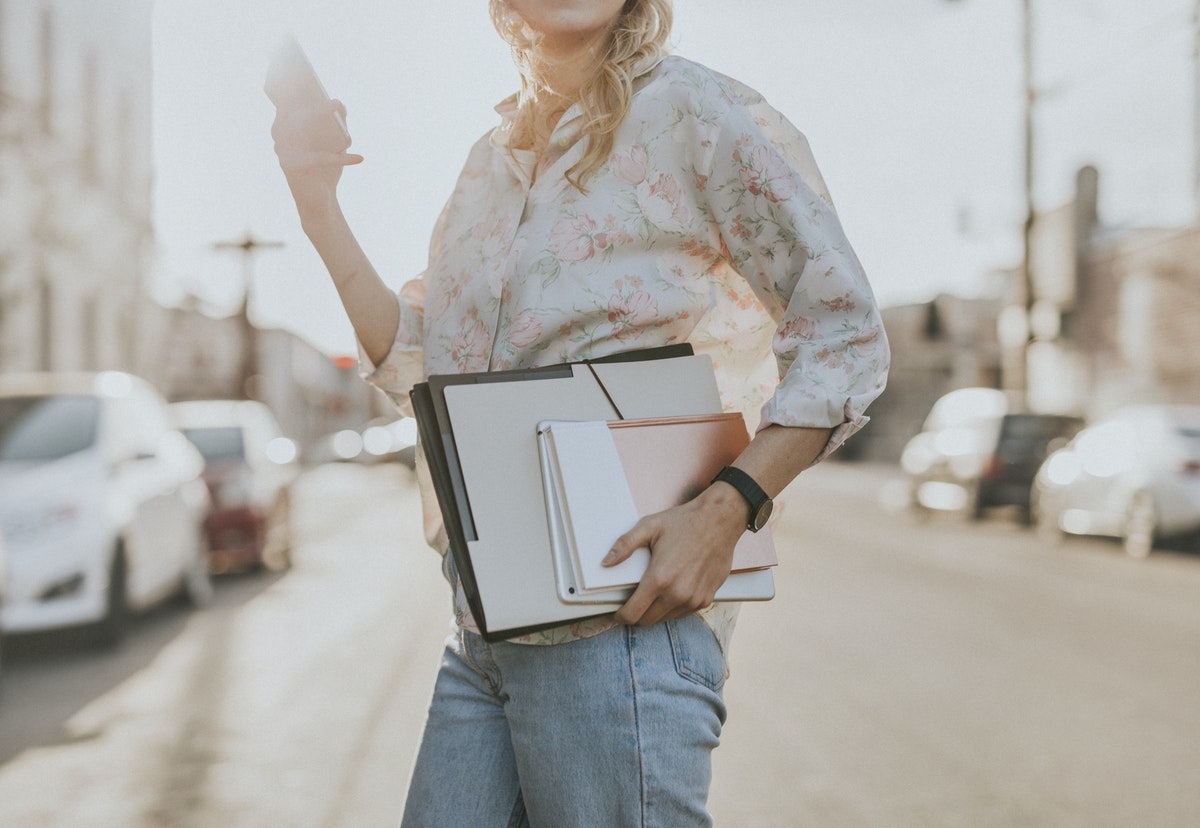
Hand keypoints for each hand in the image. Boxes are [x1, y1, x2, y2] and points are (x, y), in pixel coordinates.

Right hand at [270, 99, 362, 225]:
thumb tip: (339, 103)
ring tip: (345, 125)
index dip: (289, 87)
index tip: (300, 74)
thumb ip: (334, 122)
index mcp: (286, 126)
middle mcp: (280, 138)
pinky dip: (342, 159)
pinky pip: (320, 160)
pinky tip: (360, 158)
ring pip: (303, 134)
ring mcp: (284, 153)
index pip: (286, 102)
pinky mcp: (294, 169)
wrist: (319, 200)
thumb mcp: (331, 142)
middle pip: (294, 116)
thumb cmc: (324, 167)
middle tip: (335, 103)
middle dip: (314, 108)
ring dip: (323, 125)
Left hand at [605, 483, 749, 626]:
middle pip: (647, 621)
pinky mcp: (706, 599)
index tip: (617, 612)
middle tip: (634, 600)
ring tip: (654, 592)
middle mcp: (677, 594)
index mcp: (659, 579)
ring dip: (656, 611)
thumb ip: (624, 545)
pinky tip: (672, 590)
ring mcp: (693, 599)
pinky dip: (673, 607)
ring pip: (665, 619)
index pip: (632, 614)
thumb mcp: (649, 527)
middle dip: (636, 614)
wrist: (720, 520)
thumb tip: (605, 563)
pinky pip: (682, 613)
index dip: (620, 616)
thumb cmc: (685, 522)